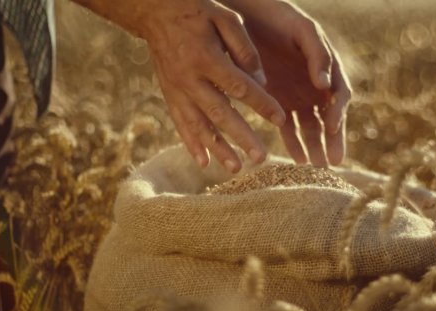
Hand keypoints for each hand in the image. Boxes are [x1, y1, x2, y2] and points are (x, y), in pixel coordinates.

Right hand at [143, 0, 295, 171]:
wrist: (154, 11)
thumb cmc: (198, 11)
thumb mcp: (225, 18)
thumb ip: (245, 48)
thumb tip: (262, 79)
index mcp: (208, 57)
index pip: (240, 86)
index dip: (262, 104)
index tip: (281, 119)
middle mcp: (191, 78)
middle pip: (220, 113)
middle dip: (241, 137)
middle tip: (261, 158)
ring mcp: (178, 89)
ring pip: (200, 124)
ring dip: (218, 148)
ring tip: (236, 169)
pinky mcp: (169, 94)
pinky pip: (181, 123)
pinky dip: (192, 144)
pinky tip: (204, 163)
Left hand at [228, 0, 351, 165]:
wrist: (252, 16)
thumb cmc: (283, 19)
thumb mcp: (304, 31)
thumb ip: (317, 55)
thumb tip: (324, 85)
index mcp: (329, 69)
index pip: (339, 97)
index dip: (337, 112)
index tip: (332, 127)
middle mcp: (317, 87)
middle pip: (329, 119)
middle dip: (331, 141)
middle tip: (332, 162)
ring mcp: (299, 97)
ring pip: (310, 128)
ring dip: (314, 147)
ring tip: (315, 167)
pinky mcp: (279, 103)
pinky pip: (289, 127)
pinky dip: (293, 143)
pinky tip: (297, 159)